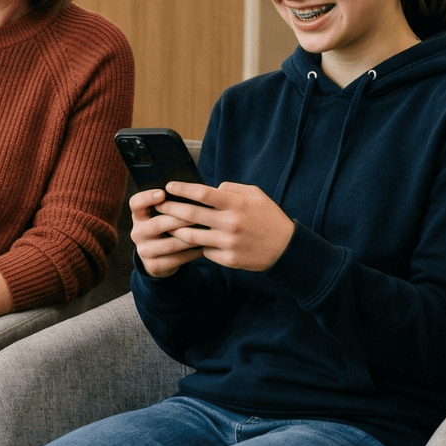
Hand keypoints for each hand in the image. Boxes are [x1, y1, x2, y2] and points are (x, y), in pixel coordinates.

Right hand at [129, 188, 205, 277]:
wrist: (159, 258)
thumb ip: (173, 205)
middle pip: (157, 223)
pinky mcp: (153, 266)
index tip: (163, 193)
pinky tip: (205, 247)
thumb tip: (195, 191)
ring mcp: (144, 251)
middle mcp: (137, 233)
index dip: (147, 197)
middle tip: (198, 213)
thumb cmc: (167, 229)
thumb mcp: (163, 216)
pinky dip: (193, 253)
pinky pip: (177, 259)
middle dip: (179, 218)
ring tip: (207, 231)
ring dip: (191, 237)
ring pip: (170, 243)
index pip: (136, 203)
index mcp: (138, 216)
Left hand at [156, 181, 295, 271]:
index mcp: (237, 204)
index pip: (203, 193)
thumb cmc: (269, 218)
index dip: (183, 189)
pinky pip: (204, 251)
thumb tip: (211, 187)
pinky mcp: (228, 259)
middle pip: (191, 215)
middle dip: (170, 209)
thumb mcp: (256, 195)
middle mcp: (231, 223)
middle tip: (158, 205)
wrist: (286, 249)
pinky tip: (187, 242)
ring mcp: (228, 243)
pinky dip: (196, 246)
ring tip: (166, 225)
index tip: (169, 186)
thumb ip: (232, 189)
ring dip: (176, 230)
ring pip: (192, 236)